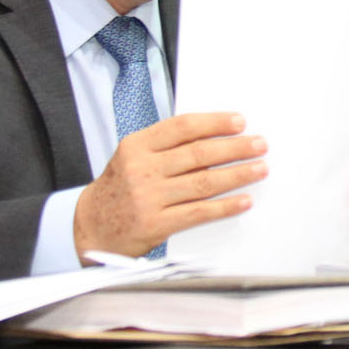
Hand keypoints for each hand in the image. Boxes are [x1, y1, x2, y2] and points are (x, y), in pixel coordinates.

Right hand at [74, 112, 266, 260]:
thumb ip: (165, 147)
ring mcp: (149, 197)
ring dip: (238, 174)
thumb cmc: (119, 189)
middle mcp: (141, 169)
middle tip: (259, 144)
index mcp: (136, 146)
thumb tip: (214, 137)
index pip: (182, 127)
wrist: (89, 226)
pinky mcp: (156, 224)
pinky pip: (199, 212)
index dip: (215, 123)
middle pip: (199, 154)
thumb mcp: (132, 158)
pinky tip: (244, 200)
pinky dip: (225, 206)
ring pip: (204, 182)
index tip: (239, 122)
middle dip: (235, 148)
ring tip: (259, 168)